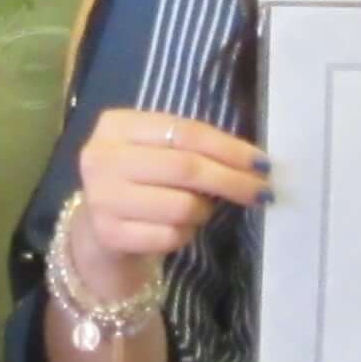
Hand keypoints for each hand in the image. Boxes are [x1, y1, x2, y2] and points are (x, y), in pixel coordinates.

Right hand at [62, 104, 271, 296]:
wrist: (99, 230)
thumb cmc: (139, 182)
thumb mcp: (156, 151)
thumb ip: (191, 148)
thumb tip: (253, 163)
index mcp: (116, 125)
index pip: (186, 132)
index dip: (229, 148)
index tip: (262, 163)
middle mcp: (102, 158)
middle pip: (186, 167)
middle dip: (232, 180)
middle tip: (262, 192)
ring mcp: (102, 198)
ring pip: (181, 206)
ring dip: (204, 211)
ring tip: (199, 210)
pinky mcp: (109, 234)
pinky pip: (170, 236)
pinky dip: (186, 235)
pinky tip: (178, 229)